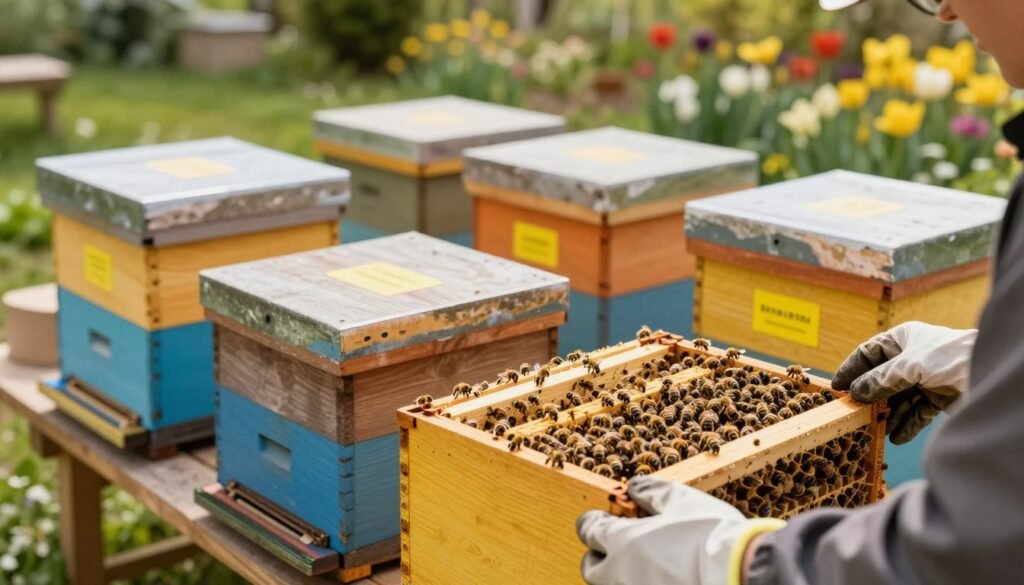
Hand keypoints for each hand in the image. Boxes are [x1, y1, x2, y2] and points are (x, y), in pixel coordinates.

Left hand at [576, 476, 783, 584]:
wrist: (741, 577)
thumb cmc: (712, 536)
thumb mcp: (681, 500)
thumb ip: (651, 491)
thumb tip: (634, 487)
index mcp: (621, 542)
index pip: (588, 531)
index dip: (593, 523)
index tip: (601, 520)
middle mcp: (619, 575)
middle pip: (590, 568)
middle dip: (598, 555)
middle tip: (616, 547)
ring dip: (617, 576)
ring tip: (641, 566)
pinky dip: (638, 584)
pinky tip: (659, 578)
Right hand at [832, 321, 976, 444]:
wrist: (988, 372)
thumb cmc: (949, 357)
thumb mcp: (909, 366)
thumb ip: (880, 380)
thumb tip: (855, 393)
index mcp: (902, 340)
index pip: (868, 353)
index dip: (851, 369)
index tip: (836, 387)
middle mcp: (911, 358)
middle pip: (881, 379)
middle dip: (870, 397)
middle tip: (854, 412)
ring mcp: (924, 378)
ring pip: (898, 398)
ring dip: (888, 414)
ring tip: (876, 429)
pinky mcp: (937, 397)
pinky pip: (915, 412)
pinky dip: (906, 425)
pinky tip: (896, 436)